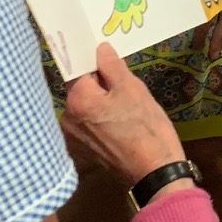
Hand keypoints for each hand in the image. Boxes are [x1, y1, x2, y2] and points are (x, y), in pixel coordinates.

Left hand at [63, 43, 184, 185]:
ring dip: (99, 104)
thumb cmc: (146, 127)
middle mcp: (67, 118)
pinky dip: (99, 121)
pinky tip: (119, 126)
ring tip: (124, 110)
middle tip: (124, 88)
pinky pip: (87, 125)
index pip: (78, 68)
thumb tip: (99, 49)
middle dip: (98, 85)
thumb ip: (112, 66)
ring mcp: (72, 137)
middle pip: (80, 89)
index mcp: (77, 99)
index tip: (108, 61)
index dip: (94, 62)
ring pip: (85, 108)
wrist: (154, 172)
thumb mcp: (133, 89)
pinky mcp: (81, 151)